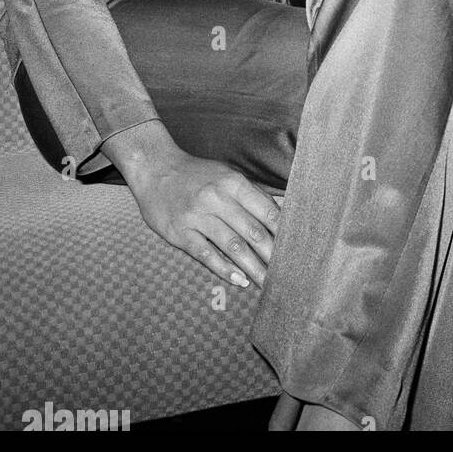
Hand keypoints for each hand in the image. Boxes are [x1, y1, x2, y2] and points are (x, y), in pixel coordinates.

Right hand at [102, 120, 279, 287]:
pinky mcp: (180, 233)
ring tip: (268, 283)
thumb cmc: (197, 174)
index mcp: (233, 183)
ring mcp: (198, 217)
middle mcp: (217, 198)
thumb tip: (279, 216)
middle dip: (273, 255)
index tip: (296, 249)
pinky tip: (240, 280)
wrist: (155, 168)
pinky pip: (206, 255)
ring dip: (253, 267)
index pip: (266, 211)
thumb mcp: (226, 174)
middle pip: (253, 232)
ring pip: (233, 247)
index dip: (283, 233)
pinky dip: (225, 270)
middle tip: (287, 273)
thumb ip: (251, 195)